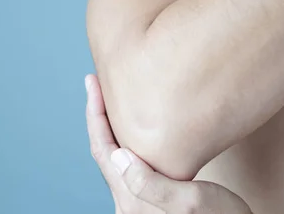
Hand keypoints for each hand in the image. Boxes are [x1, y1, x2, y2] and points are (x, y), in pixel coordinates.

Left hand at [85, 74, 252, 213]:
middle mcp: (128, 202)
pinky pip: (129, 163)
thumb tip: (118, 157)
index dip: (95, 113)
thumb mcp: (190, 202)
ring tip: (113, 100)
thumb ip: (150, 184)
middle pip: (104, 150)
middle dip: (99, 115)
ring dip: (111, 127)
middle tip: (98, 84)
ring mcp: (138, 202)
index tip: (93, 82)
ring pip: (115, 157)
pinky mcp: (151, 198)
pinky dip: (126, 139)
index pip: (102, 148)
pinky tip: (137, 128)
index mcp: (131, 200)